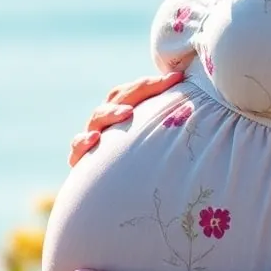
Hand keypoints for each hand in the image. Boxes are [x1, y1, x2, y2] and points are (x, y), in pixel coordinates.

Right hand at [67, 70, 184, 165]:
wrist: (112, 193)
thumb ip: (166, 124)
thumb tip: (193, 102)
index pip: (135, 90)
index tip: (178, 77)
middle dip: (137, 91)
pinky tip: (94, 139)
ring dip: (112, 113)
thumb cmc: (140, 164)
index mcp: (122, 111)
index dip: (155, 83)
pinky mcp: (80, 159)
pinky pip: (77, 147)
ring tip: (127, 113)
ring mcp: (92, 137)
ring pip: (97, 118)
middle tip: (159, 85)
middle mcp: (106, 120)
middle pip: (117, 98)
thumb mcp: (154, 143)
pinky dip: (83, 141)